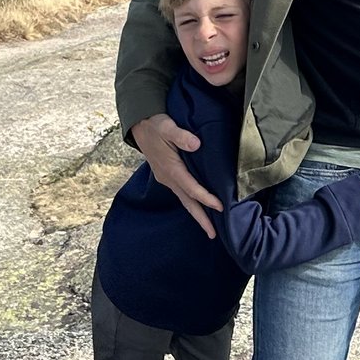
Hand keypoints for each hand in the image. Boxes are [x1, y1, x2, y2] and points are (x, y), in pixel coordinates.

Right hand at [129, 114, 221, 236]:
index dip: (206, 198)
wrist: (139, 124)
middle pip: (187, 202)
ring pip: (184, 199)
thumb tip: (196, 144)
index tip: (220, 207)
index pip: (191, 188)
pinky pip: (181, 192)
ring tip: (209, 226)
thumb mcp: (167, 126)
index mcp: (170, 168)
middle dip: (200, 218)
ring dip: (196, 212)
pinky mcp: (167, 175)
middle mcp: (168, 177)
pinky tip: (198, 205)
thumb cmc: (155, 125)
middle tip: (212, 234)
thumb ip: (181, 135)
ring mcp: (166, 178)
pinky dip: (191, 201)